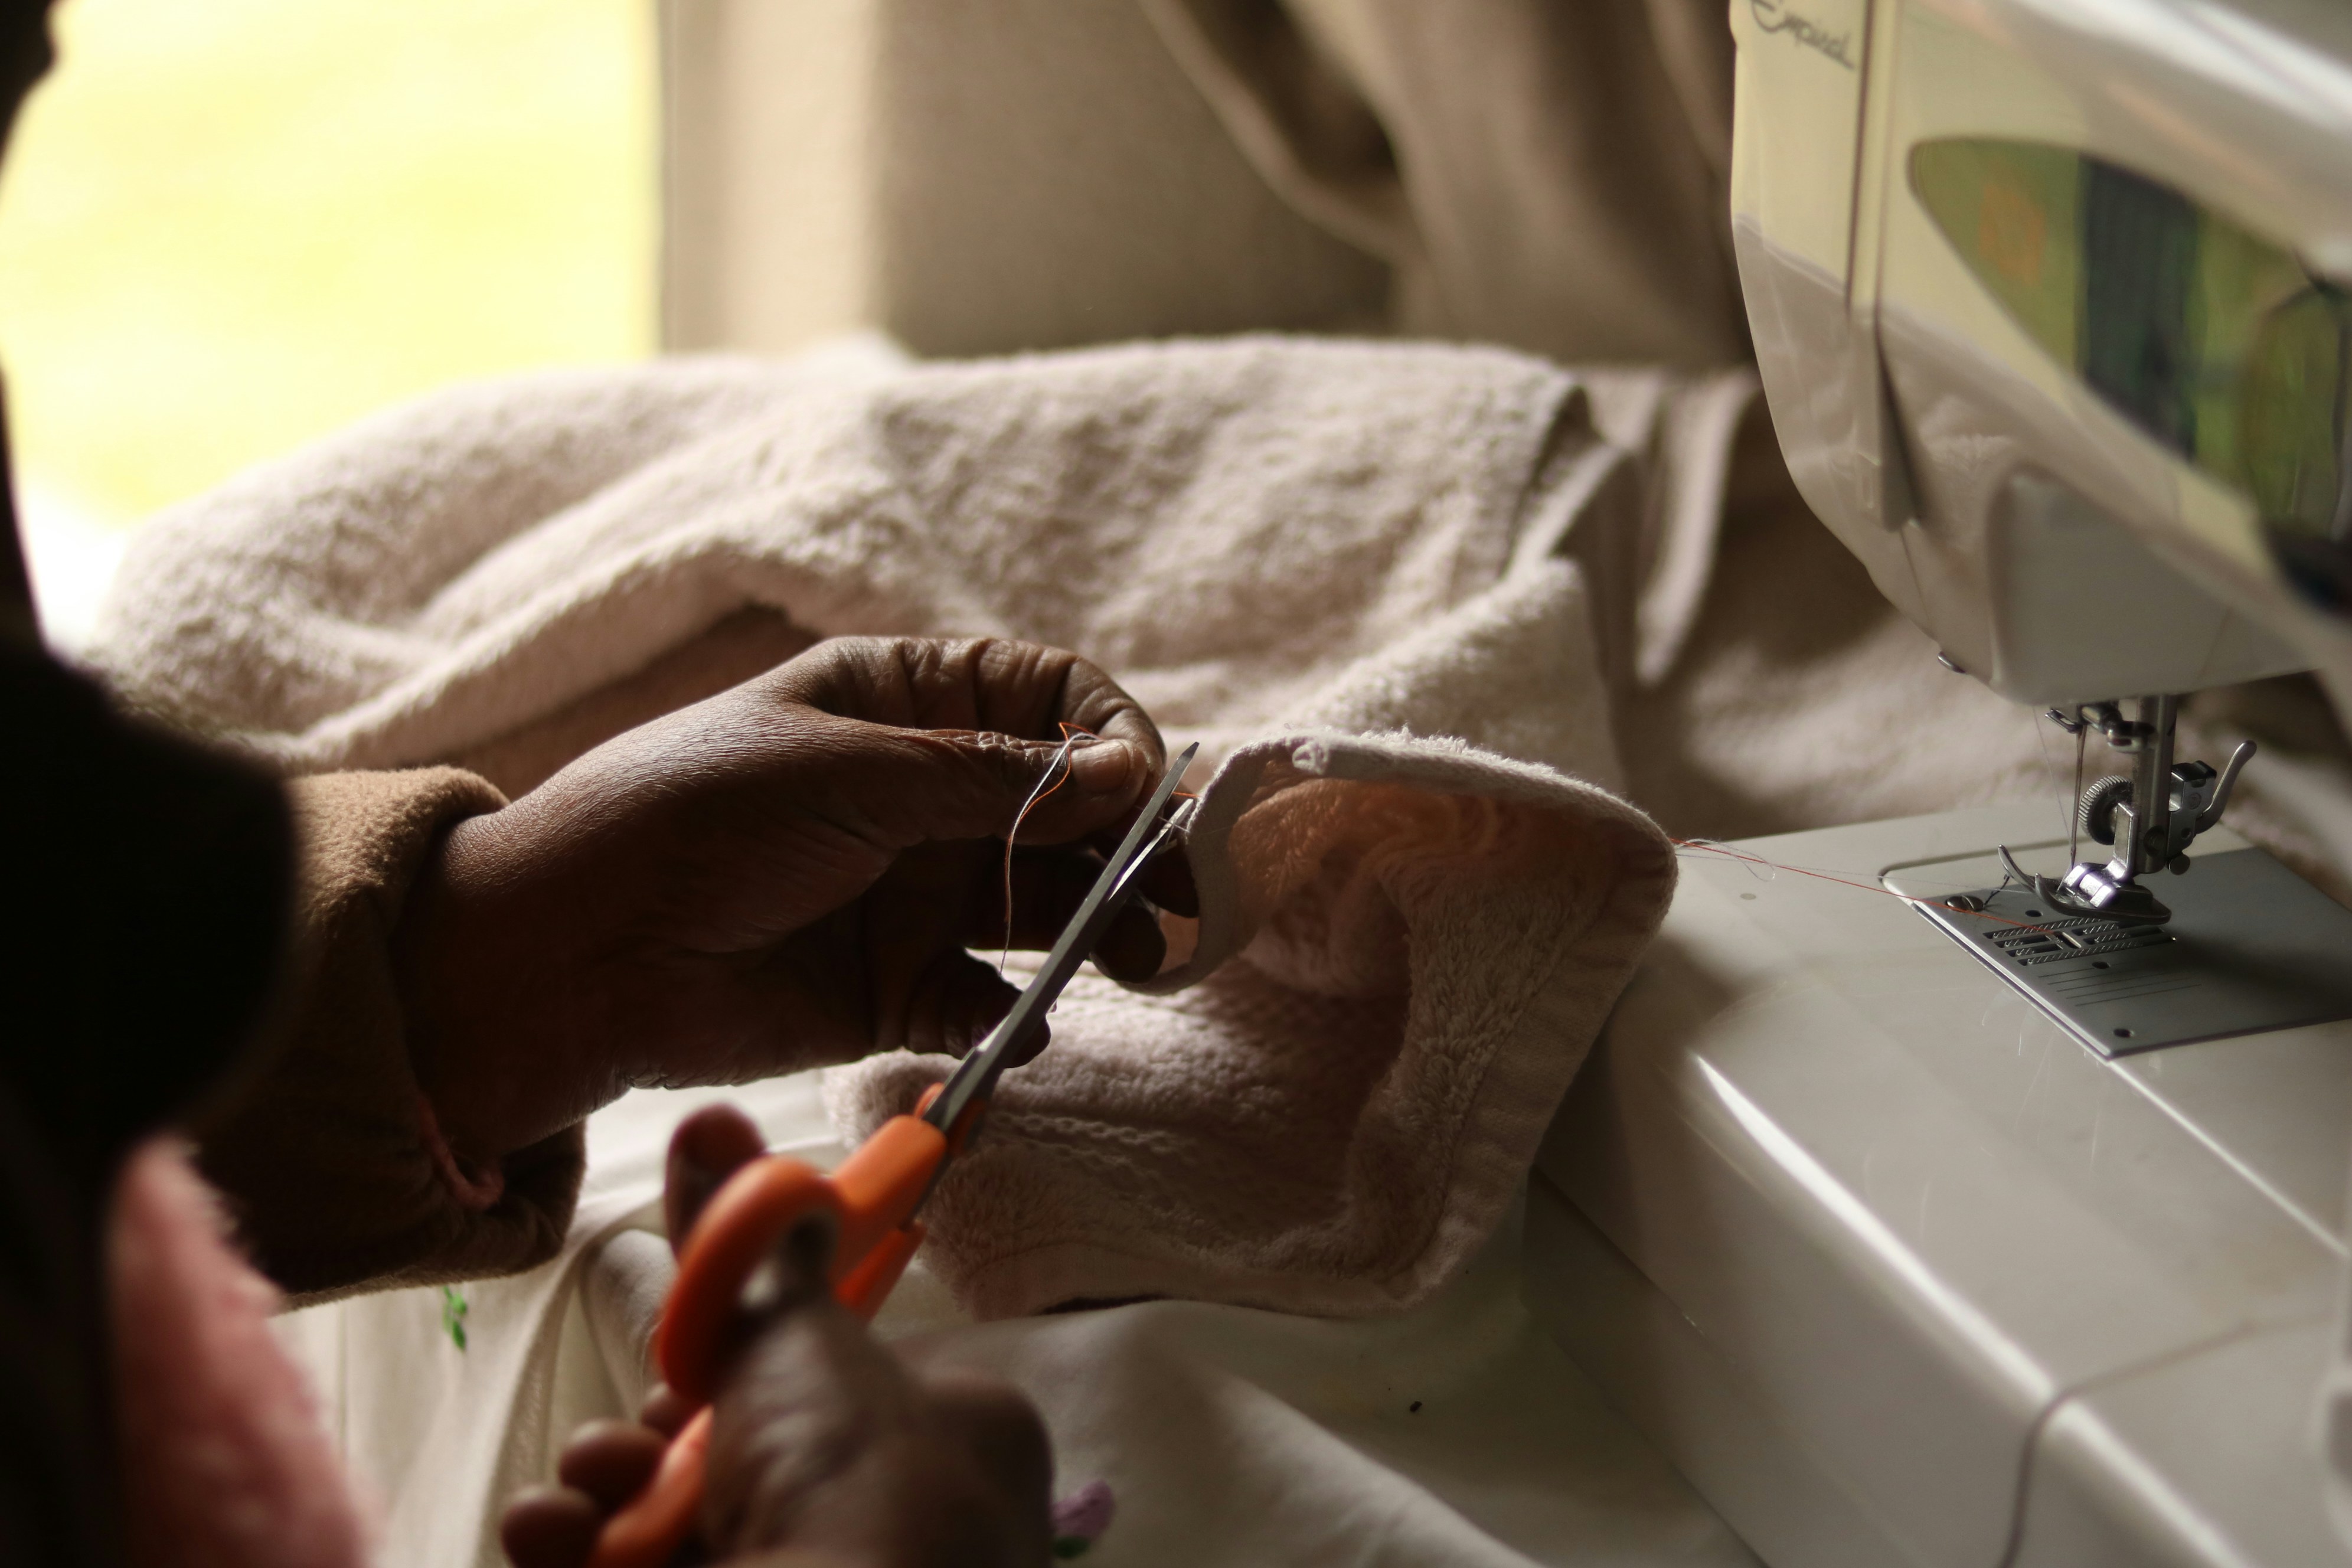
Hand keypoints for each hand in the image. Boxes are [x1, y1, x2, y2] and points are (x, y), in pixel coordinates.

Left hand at [396, 636, 1195, 1169]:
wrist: (570, 954)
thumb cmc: (689, 819)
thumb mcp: (846, 773)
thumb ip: (992, 782)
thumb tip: (1126, 774)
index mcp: (901, 704)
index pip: (1047, 699)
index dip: (1110, 739)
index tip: (1146, 793)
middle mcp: (920, 794)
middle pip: (1064, 814)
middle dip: (1125, 851)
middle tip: (1178, 902)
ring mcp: (910, 892)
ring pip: (1039, 909)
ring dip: (1092, 933)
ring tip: (1127, 962)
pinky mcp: (890, 989)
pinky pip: (980, 1002)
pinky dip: (1009, 1020)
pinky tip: (1013, 1032)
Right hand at [500, 1105, 1052, 1567]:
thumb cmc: (855, 1487)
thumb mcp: (806, 1338)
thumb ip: (750, 1249)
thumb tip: (713, 1127)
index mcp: (960, 1449)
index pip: (837, 1384)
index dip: (753, 1356)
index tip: (697, 1343)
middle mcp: (902, 1535)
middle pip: (740, 1450)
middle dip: (661, 1427)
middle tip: (650, 1429)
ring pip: (673, 1518)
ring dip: (607, 1486)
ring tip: (598, 1486)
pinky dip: (576, 1551)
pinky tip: (558, 1539)